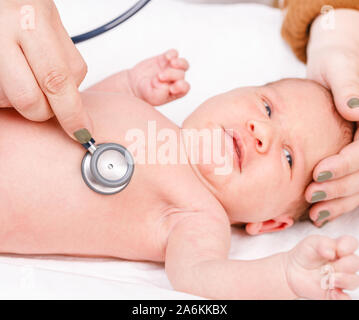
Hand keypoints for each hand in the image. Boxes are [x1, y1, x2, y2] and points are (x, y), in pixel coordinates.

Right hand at [0, 0, 91, 138]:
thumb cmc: (23, 8)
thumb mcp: (50, 23)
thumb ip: (64, 61)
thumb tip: (75, 104)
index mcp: (33, 22)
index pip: (59, 81)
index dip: (73, 113)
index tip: (82, 131)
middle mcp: (5, 32)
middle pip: (31, 100)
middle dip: (45, 112)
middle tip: (48, 103)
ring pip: (10, 100)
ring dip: (21, 99)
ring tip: (21, 73)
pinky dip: (6, 94)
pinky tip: (8, 74)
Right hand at [128, 49, 189, 105]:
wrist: (134, 84)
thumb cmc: (145, 93)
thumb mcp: (152, 97)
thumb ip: (161, 94)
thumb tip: (167, 86)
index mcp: (176, 91)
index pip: (184, 87)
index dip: (181, 86)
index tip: (171, 88)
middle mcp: (176, 79)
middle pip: (181, 75)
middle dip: (171, 75)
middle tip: (159, 76)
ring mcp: (171, 68)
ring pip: (183, 63)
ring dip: (179, 63)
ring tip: (171, 63)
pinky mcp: (165, 59)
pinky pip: (174, 53)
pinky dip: (172, 54)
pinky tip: (167, 57)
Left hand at [285, 235, 358, 299]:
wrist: (293, 270)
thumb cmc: (305, 253)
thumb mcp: (311, 243)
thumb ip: (322, 243)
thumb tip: (331, 252)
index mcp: (338, 248)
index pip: (351, 243)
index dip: (348, 246)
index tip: (339, 249)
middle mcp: (343, 263)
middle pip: (355, 263)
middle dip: (347, 264)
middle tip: (332, 267)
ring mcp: (340, 278)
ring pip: (354, 281)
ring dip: (345, 280)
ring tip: (331, 280)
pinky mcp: (334, 292)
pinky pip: (345, 298)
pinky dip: (342, 297)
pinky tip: (332, 293)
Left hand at [306, 9, 358, 224]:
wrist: (332, 70)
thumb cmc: (334, 65)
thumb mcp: (338, 68)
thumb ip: (347, 85)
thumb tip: (354, 107)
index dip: (346, 163)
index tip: (318, 171)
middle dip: (339, 187)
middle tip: (310, 195)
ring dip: (339, 201)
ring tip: (314, 213)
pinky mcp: (352, 159)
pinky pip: (351, 184)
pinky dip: (337, 201)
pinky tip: (319, 213)